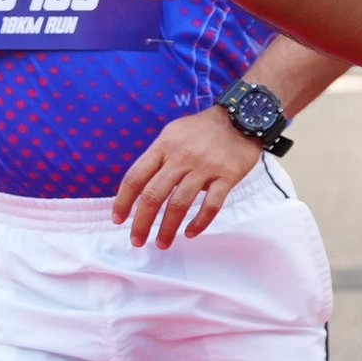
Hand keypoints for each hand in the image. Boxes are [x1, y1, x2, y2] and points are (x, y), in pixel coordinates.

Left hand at [113, 108, 262, 246]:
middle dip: (142, 223)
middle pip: (154, 195)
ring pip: (180, 204)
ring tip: (163, 244)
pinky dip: (200, 223)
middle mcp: (181, 157)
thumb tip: (140, 186)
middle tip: (137, 241)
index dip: (123, 201)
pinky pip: (211, 205)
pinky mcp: (227, 176)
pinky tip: (191, 233)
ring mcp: (205, 167)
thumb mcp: (173, 133)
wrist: (243, 116)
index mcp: (164, 146)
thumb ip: (158, 157)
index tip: (118, 220)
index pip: (135, 177)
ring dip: (168, 229)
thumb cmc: (204, 129)